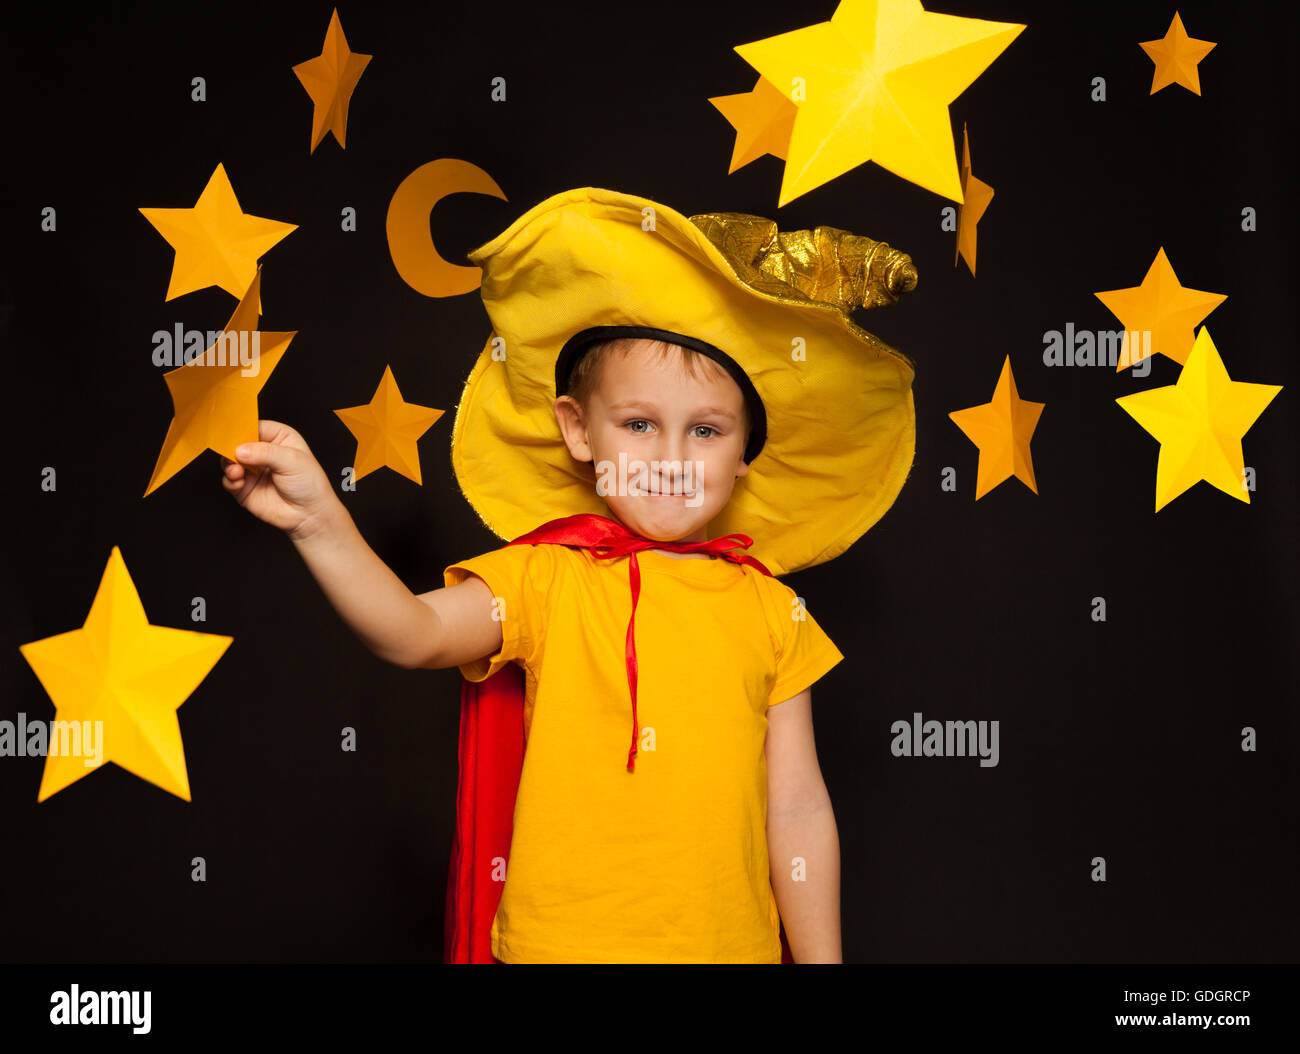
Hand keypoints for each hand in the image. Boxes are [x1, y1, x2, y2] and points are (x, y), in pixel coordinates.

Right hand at [221, 420, 339, 539]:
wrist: (310, 515)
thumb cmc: (310, 485)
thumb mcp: (293, 461)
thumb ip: (266, 453)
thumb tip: (241, 449)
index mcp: (278, 437)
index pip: (254, 425)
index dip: (242, 429)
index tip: (233, 433)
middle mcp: (263, 451)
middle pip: (237, 442)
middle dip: (231, 447)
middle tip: (232, 453)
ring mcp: (252, 469)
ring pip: (229, 460)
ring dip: (229, 464)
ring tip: (237, 470)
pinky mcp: (244, 486)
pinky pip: (229, 479)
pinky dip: (230, 479)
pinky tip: (238, 480)